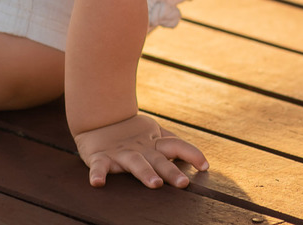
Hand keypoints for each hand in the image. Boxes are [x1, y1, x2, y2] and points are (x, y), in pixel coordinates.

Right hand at [73, 113, 208, 188]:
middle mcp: (141, 149)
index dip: (191, 154)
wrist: (97, 118)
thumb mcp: (153, 135)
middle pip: (159, 159)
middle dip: (171, 171)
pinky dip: (97, 174)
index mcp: (154, 144)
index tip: (205, 166)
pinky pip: (99, 166)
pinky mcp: (100, 157)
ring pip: (135, 163)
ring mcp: (121, 153)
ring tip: (155, 184)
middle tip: (183, 183)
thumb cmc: (130, 132)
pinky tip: (98, 183)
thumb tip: (199, 158)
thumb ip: (172, 143)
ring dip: (145, 173)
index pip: (176, 146)